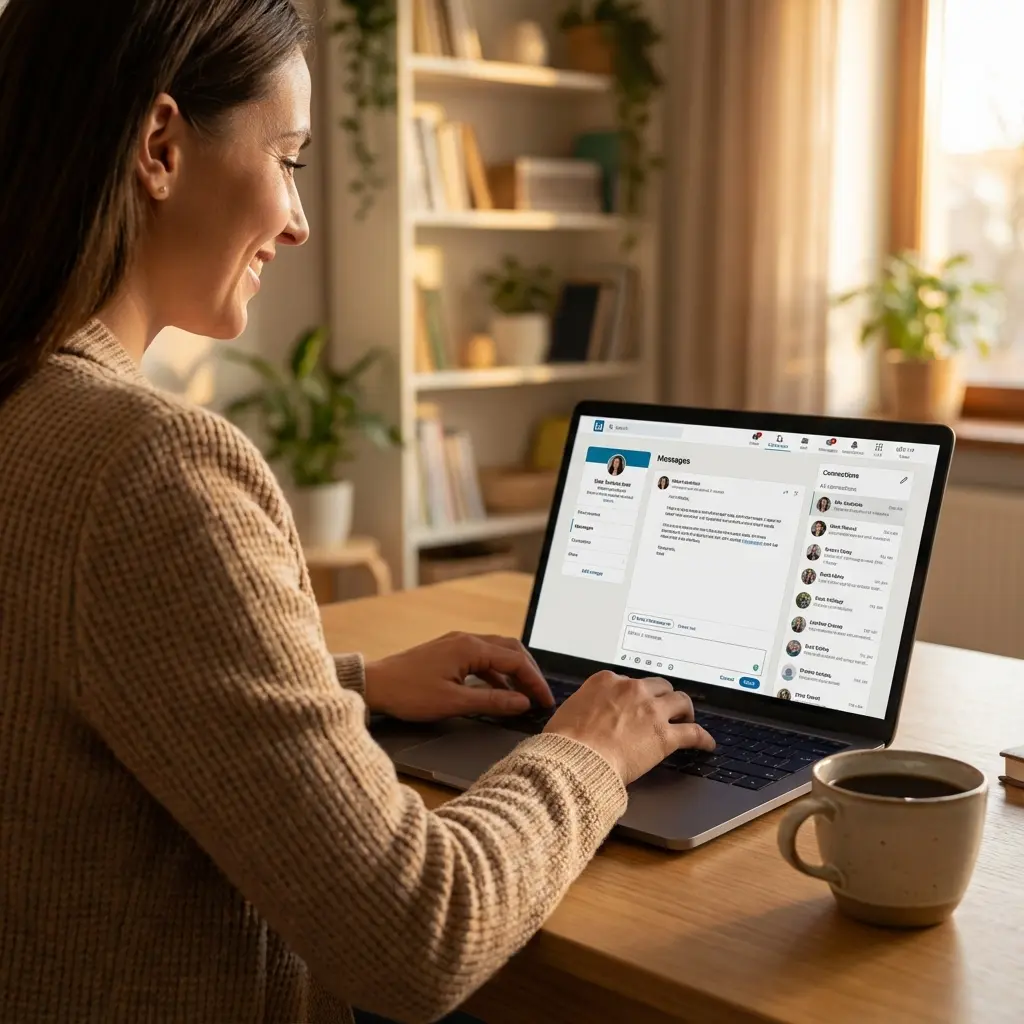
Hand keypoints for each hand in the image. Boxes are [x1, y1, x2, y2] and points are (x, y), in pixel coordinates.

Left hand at [363, 632, 552, 721]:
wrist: (374, 685)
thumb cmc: (409, 693)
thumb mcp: (454, 702)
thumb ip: (492, 701)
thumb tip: (522, 703)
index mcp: (470, 647)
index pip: (515, 661)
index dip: (534, 682)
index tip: (545, 701)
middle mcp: (466, 639)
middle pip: (510, 650)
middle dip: (528, 673)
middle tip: (540, 696)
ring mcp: (456, 644)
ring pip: (496, 653)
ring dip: (513, 672)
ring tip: (524, 695)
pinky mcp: (448, 652)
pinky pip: (481, 658)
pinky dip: (495, 674)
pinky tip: (498, 691)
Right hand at [544, 671, 714, 784]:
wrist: (576, 759)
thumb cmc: (565, 741)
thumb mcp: (569, 711)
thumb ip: (585, 706)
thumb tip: (584, 715)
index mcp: (606, 681)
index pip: (629, 681)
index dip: (635, 694)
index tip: (637, 702)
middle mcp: (632, 689)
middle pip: (658, 686)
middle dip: (662, 696)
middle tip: (665, 708)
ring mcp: (651, 710)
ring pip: (681, 701)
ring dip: (685, 710)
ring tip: (687, 719)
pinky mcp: (665, 735)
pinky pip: (693, 733)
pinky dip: (703, 738)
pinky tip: (707, 744)